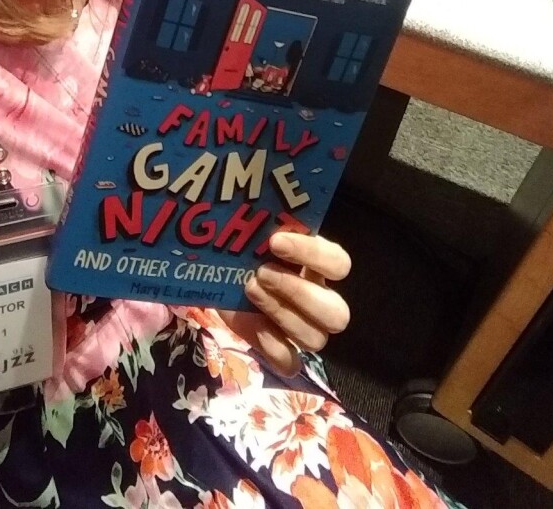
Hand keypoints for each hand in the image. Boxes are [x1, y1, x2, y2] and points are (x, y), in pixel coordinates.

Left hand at [219, 232, 351, 376]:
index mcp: (320, 265)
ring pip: (315, 338)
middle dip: (298, 292)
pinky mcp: (281, 351)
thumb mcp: (253, 229)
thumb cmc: (243, 246)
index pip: (338, 263)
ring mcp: (304, 330)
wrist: (214, 273)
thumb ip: (262, 218)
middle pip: (337, 313)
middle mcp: (320, 300)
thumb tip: (254, 191)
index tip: (275, 240)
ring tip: (249, 287)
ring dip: (280, 313)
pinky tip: (249, 321)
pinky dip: (270, 344)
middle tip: (262, 272)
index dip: (311, 253)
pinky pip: (289, 362)